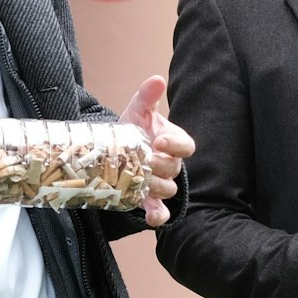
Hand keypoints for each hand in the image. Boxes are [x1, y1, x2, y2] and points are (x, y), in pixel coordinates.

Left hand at [118, 75, 194, 226]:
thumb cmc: (132, 129)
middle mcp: (170, 164)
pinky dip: (158, 216)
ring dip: (157, 186)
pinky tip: (153, 218)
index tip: (159, 140)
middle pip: (175, 169)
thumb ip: (147, 97)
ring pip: (168, 189)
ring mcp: (160, 183)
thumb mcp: (137, 111)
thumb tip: (156, 79)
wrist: (112, 150)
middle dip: (161, 165)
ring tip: (142, 179)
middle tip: (145, 160)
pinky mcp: (148, 200)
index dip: (175, 145)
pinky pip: (160, 211)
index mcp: (172, 142)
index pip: (186, 146)